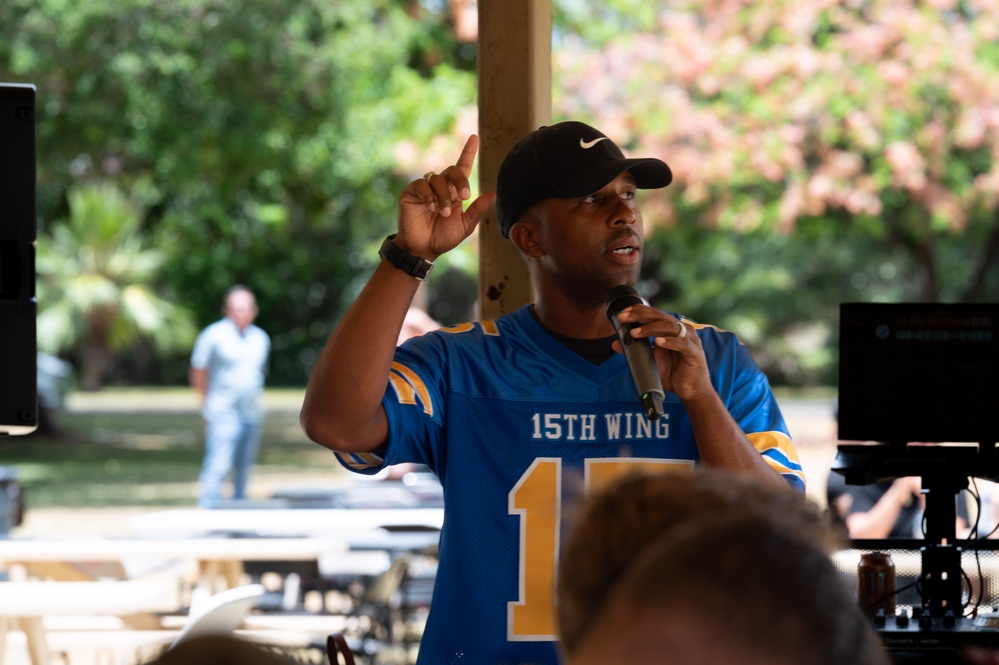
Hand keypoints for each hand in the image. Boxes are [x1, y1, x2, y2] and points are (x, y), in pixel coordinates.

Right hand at [395, 134, 496, 260]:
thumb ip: (476, 211)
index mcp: (454, 192)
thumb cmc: (443, 238)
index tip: (474, 137)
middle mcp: (441, 186)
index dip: (468, 152)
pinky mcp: (411, 192)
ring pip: (437, 178)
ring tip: (443, 213)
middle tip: (464, 197)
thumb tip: (491, 194)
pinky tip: (431, 207)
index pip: (462, 167)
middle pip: (453, 170)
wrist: (423, 249)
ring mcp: (425, 188)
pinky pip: (421, 184)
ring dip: (443, 196)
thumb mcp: (465, 226)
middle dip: (461, 181)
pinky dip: (428, 195)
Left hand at [612, 304, 711, 401]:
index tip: (623, 313)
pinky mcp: (695, 353)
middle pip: (660, 316)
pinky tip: (658, 342)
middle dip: (640, 316)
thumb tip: (615, 344)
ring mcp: (690, 340)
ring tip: (635, 333)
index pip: (654, 314)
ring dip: (651, 328)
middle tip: (625, 318)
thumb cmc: (673, 373)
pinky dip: (669, 342)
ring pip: (670, 327)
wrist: (691, 391)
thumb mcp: (650, 360)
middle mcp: (682, 330)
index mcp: (672, 329)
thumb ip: (635, 350)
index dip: (638, 311)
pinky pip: (682, 344)